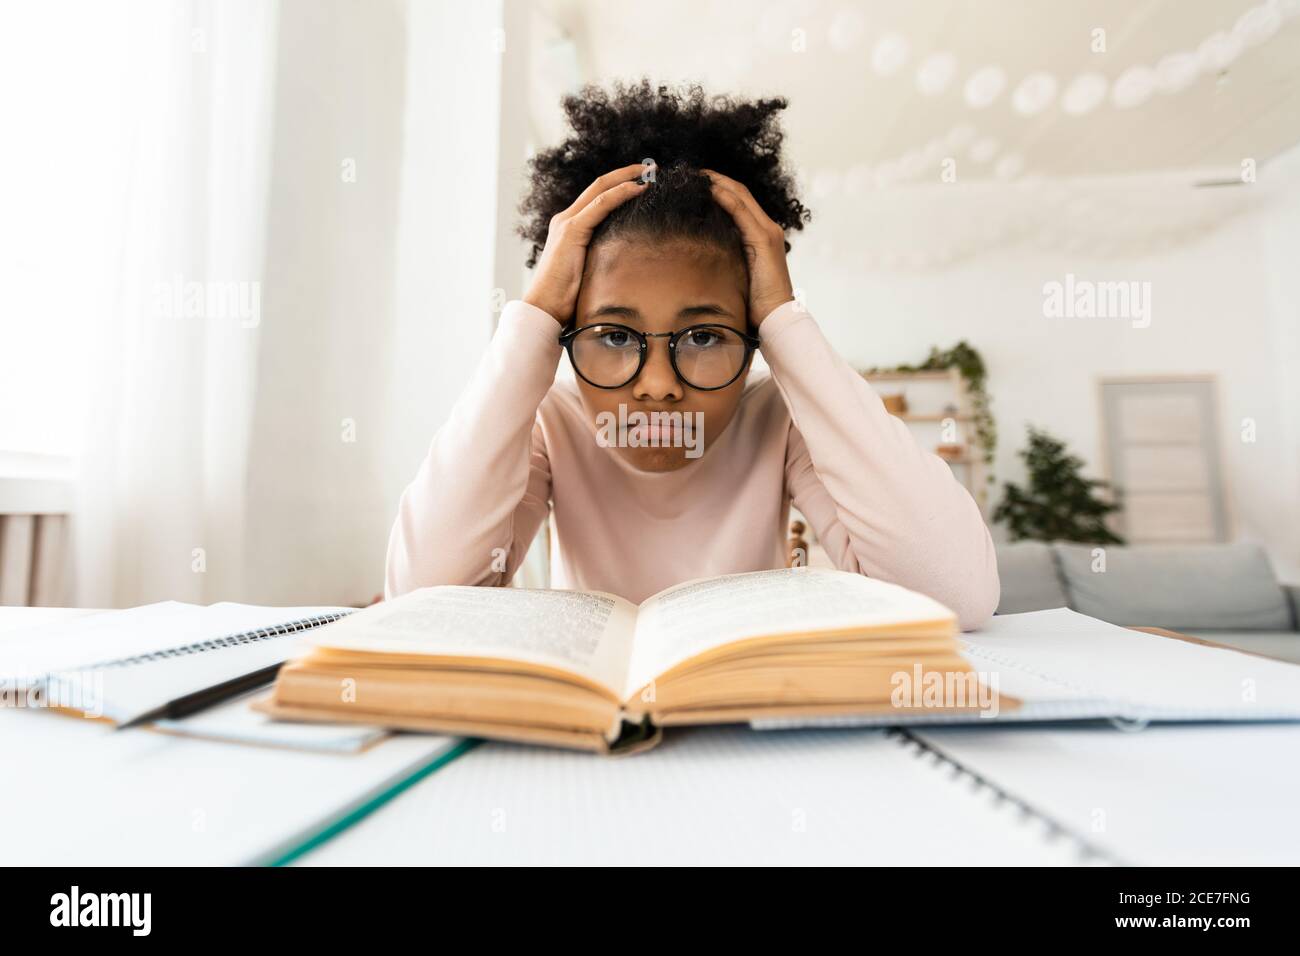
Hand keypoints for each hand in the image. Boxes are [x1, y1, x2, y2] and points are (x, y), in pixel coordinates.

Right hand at [522, 163, 649, 326]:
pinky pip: (601, 204)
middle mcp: (565, 219)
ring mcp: (567, 222)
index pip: (596, 197)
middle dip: (626, 173)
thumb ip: (601, 259)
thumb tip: (626, 262)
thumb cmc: (566, 298)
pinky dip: (621, 193)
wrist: (544, 308)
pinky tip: (639, 189)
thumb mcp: (588, 272)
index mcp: (568, 227)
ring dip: (627, 177)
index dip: (619, 184)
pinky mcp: (571, 231)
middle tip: (651, 168)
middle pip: (599, 185)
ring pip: (601, 189)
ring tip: (651, 173)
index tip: (642, 181)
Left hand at [702, 168, 795, 328]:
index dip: (719, 187)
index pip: (739, 201)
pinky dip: (727, 199)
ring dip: (719, 183)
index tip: (697, 181)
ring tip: (698, 176)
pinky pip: (743, 213)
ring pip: (741, 197)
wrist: (774, 316)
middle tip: (692, 172)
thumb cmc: (754, 301)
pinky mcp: (764, 240)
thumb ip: (726, 256)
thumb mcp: (736, 271)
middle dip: (716, 179)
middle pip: (740, 192)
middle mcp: (767, 228)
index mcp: (761, 234)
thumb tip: (702, 250)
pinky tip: (711, 190)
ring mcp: (767, 232)